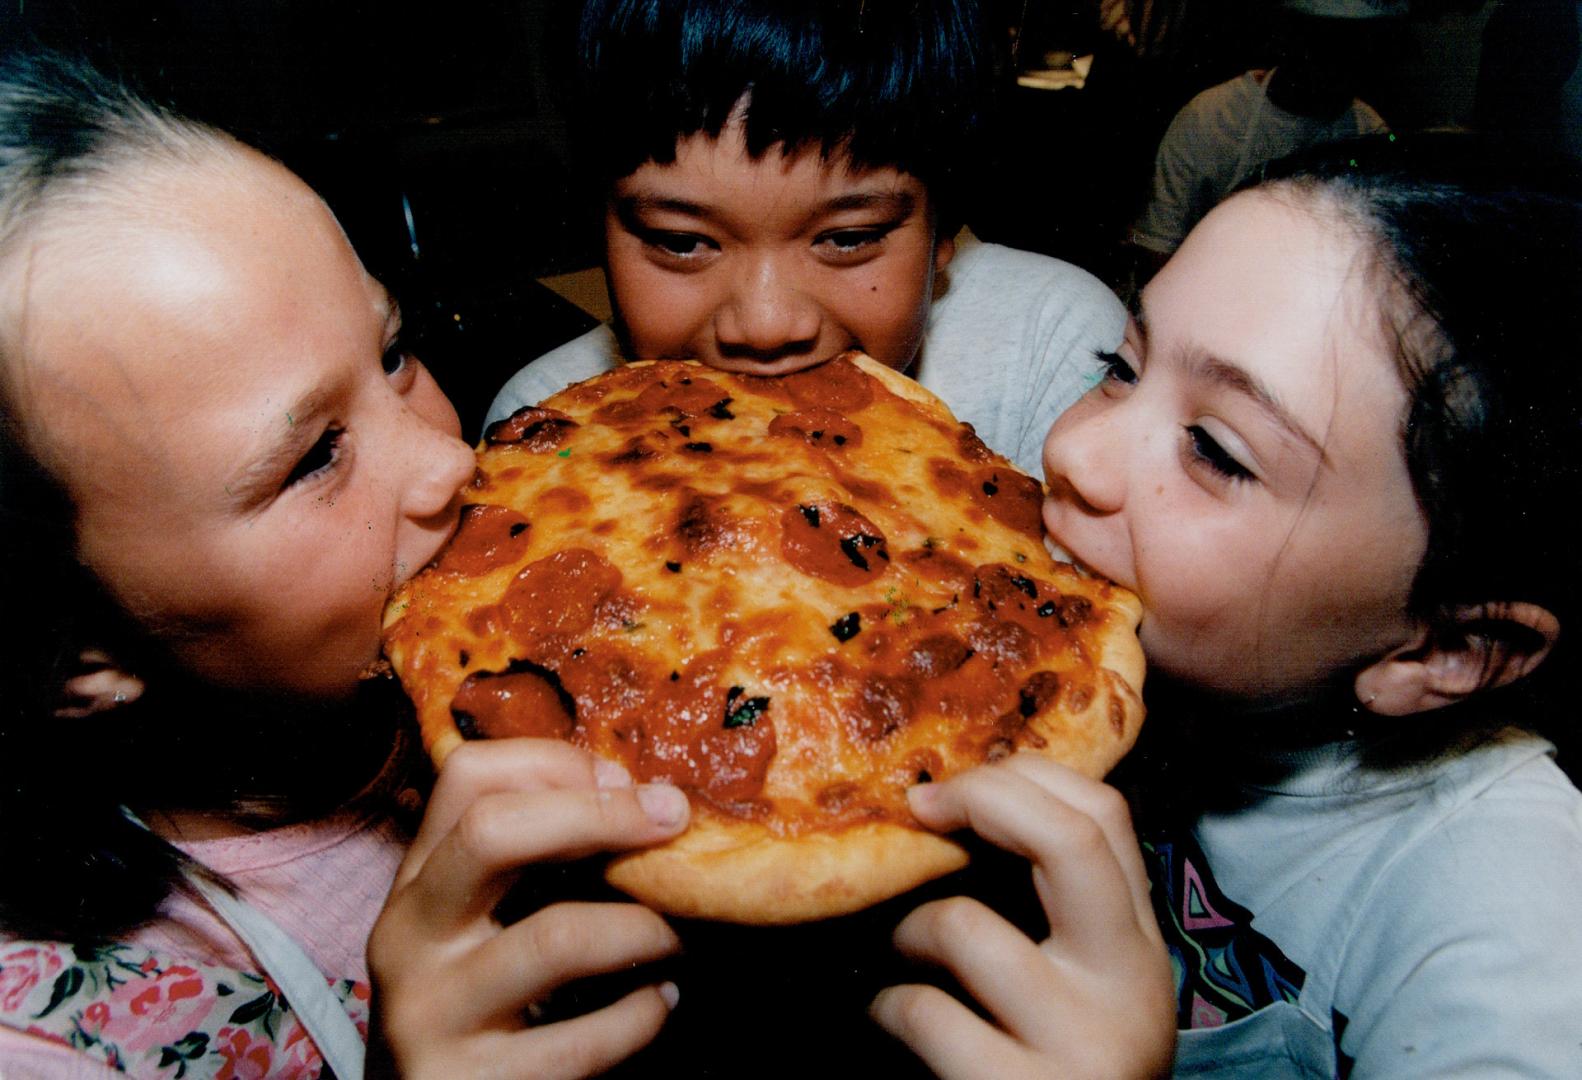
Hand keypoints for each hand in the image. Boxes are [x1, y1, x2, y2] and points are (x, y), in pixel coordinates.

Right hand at [367, 738, 688, 1078]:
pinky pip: (584, 1038)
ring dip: (643, 928)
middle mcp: (408, 939)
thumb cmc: (479, 1006)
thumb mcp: (480, 922)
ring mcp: (431, 1015)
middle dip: (600, 814)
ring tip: (679, 936)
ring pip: (555, 937)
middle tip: (674, 823)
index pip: (467, 777)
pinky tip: (660, 1002)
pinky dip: (643, 1013)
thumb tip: (644, 798)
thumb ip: (537, 860)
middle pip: (493, 832)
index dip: (556, 762)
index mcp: (417, 883)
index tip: (626, 782)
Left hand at [870, 755, 1173, 1078]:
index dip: (1021, 777)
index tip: (955, 784)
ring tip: (902, 957)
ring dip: (906, 930)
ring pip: (963, 927)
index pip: (1106, 815)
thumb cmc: (1057, 1067)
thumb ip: (1056, 906)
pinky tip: (890, 1020)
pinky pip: (919, 1012)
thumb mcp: (1083, 985)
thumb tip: (973, 800)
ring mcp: (1079, 1045)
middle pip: (1069, 839)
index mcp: (1141, 949)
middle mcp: (1127, 989)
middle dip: (982, 798)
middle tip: (919, 808)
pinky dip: (885, 1007)